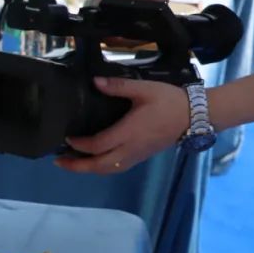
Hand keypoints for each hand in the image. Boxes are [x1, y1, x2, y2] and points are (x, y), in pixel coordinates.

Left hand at [54, 77, 188, 174]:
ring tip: (71, 163)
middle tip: (58, 161)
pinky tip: (93, 161)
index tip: (67, 138)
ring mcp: (136, 155)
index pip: (98, 145)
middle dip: (77, 166)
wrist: (195, 116)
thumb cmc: (169, 101)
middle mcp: (130, 149)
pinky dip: (101, 168)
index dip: (79, 144)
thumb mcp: (144, 89)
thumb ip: (118, 86)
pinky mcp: (141, 157)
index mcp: (129, 132)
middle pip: (99, 166)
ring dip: (88, 169)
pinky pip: (117, 168)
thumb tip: (95, 82)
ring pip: (107, 170)